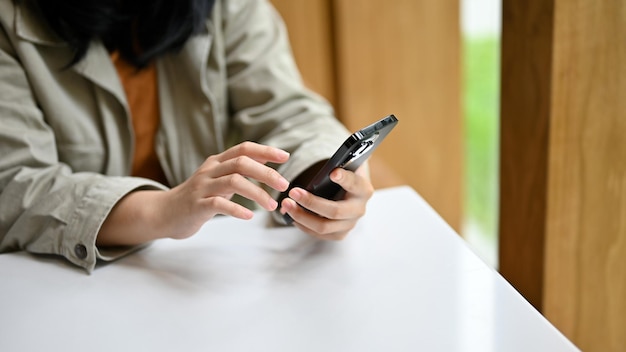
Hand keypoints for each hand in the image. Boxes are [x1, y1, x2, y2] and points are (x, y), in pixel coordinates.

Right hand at [162, 142, 289, 238]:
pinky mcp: (196, 206)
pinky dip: (236, 209)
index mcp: (217, 162)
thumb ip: (238, 171)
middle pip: (241, 163)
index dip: (265, 150)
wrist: (165, 213)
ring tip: (271, 206)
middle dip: (266, 173)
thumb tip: (267, 164)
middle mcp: (210, 170)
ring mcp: (202, 187)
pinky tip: (249, 216)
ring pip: (233, 182)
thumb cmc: (199, 197)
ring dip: (257, 193)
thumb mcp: (218, 179)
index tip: (285, 156)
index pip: (243, 148)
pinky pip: (218, 204)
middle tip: (284, 185)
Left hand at [279, 165, 373, 239]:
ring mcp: (350, 224)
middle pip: (335, 211)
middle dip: (311, 202)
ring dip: (302, 216)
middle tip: (293, 192)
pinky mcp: (339, 234)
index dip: (344, 179)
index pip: (354, 183)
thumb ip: (338, 165)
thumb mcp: (345, 167)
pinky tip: (292, 215)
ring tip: (286, 204)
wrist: (351, 193)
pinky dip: (303, 225)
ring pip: (324, 226)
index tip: (333, 173)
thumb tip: (327, 170)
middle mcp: (359, 209)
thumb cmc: (344, 176)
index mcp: (363, 189)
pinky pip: (319, 234)